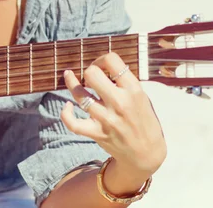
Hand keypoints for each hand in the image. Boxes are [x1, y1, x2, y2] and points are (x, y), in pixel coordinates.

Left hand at [61, 52, 165, 181]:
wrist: (146, 153)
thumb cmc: (144, 120)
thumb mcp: (142, 97)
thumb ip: (125, 82)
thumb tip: (104, 65)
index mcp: (133, 90)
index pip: (112, 60)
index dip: (102, 59)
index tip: (102, 65)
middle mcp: (119, 102)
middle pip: (92, 74)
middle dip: (90, 71)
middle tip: (92, 76)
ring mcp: (106, 118)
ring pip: (79, 94)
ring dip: (72, 83)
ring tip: (69, 75)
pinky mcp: (96, 133)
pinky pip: (73, 122)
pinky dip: (65, 113)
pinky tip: (67, 105)